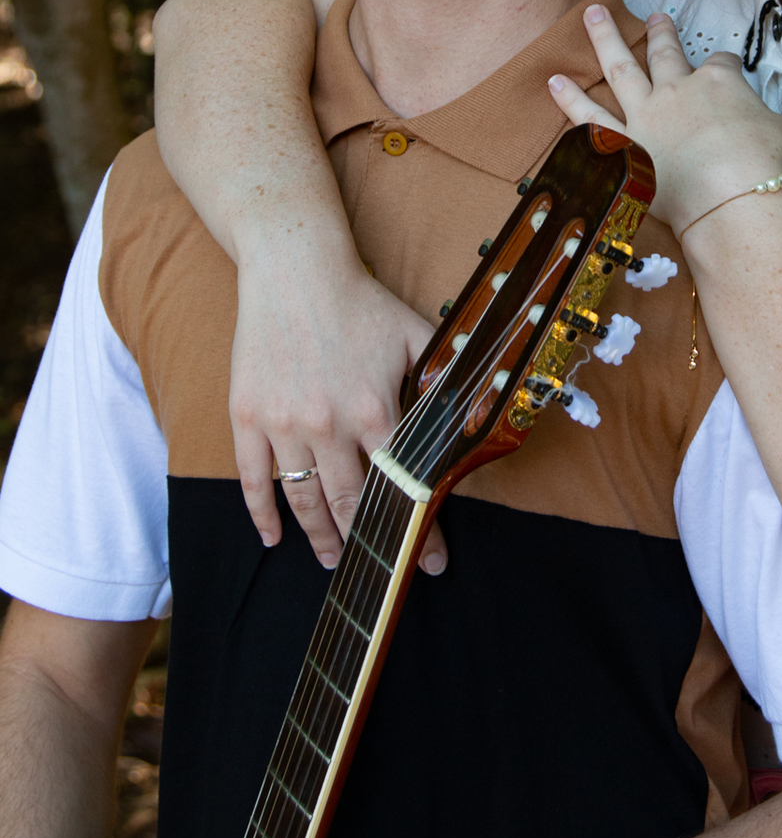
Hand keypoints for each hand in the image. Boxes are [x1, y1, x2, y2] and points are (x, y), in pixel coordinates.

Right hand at [230, 251, 446, 572]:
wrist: (294, 269)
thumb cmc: (359, 301)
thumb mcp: (416, 335)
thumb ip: (444, 378)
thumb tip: (477, 410)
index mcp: (376, 409)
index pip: (403, 483)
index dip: (420, 527)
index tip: (430, 561)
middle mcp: (329, 425)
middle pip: (350, 503)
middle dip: (369, 543)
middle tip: (380, 568)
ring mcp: (283, 423)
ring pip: (303, 500)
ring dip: (320, 538)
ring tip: (332, 559)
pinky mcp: (247, 416)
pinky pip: (252, 479)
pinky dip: (263, 514)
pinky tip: (274, 537)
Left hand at [548, 6, 781, 240]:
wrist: (732, 196)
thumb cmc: (765, 165)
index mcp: (721, 84)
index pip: (723, 65)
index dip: (725, 67)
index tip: (726, 70)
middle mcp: (679, 90)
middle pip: (668, 53)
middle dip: (661, 33)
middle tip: (652, 15)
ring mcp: (647, 114)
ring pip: (621, 68)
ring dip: (604, 40)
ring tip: (590, 15)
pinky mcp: (623, 145)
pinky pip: (590, 119)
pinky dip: (569, 100)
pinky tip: (552, 81)